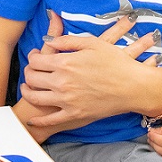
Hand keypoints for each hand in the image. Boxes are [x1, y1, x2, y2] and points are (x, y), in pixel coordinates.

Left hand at [19, 12, 159, 127]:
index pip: (35, 61)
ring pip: (36, 97)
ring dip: (27, 92)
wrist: (133, 86)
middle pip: (32, 78)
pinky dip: (39, 120)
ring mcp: (67, 100)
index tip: (35, 56)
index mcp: (64, 63)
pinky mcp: (74, 115)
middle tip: (30, 71)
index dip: (32, 57)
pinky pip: (50, 120)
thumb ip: (66, 41)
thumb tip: (48, 40)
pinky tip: (33, 118)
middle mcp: (62, 82)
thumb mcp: (91, 43)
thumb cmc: (115, 62)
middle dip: (28, 73)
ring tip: (27, 88)